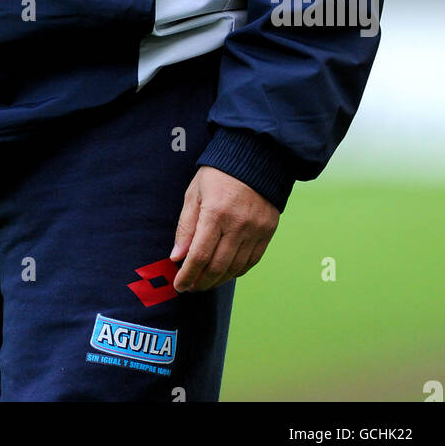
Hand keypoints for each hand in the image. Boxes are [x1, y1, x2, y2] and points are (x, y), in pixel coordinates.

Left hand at [170, 165, 278, 292]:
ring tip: (205, 282)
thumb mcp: (195, 193)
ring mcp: (255, 230)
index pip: (199, 255)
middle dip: (201, 282)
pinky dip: (236, 271)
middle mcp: (238, 224)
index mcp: (215, 212)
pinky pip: (252, 261)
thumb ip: (186, 226)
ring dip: (218, 280)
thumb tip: (177, 256)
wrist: (256, 158)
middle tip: (190, 287)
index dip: (188, 275)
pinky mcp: (268, 232)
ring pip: (235, 268)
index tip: (179, 285)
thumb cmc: (219, 174)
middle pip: (218, 266)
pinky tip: (225, 273)